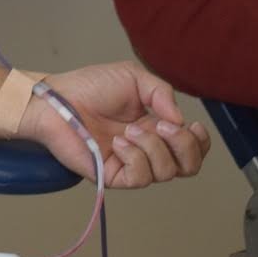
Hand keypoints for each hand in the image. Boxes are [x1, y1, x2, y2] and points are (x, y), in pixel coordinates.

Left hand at [23, 62, 210, 187]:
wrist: (57, 99)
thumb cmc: (88, 87)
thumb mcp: (133, 78)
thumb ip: (161, 93)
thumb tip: (179, 120)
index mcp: (155, 128)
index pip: (193, 148)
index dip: (200, 142)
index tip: (193, 125)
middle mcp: (147, 149)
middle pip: (189, 166)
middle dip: (184, 146)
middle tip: (161, 125)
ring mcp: (130, 163)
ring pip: (167, 172)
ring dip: (154, 147)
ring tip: (130, 129)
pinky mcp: (113, 174)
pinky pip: (141, 178)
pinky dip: (136, 157)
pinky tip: (118, 142)